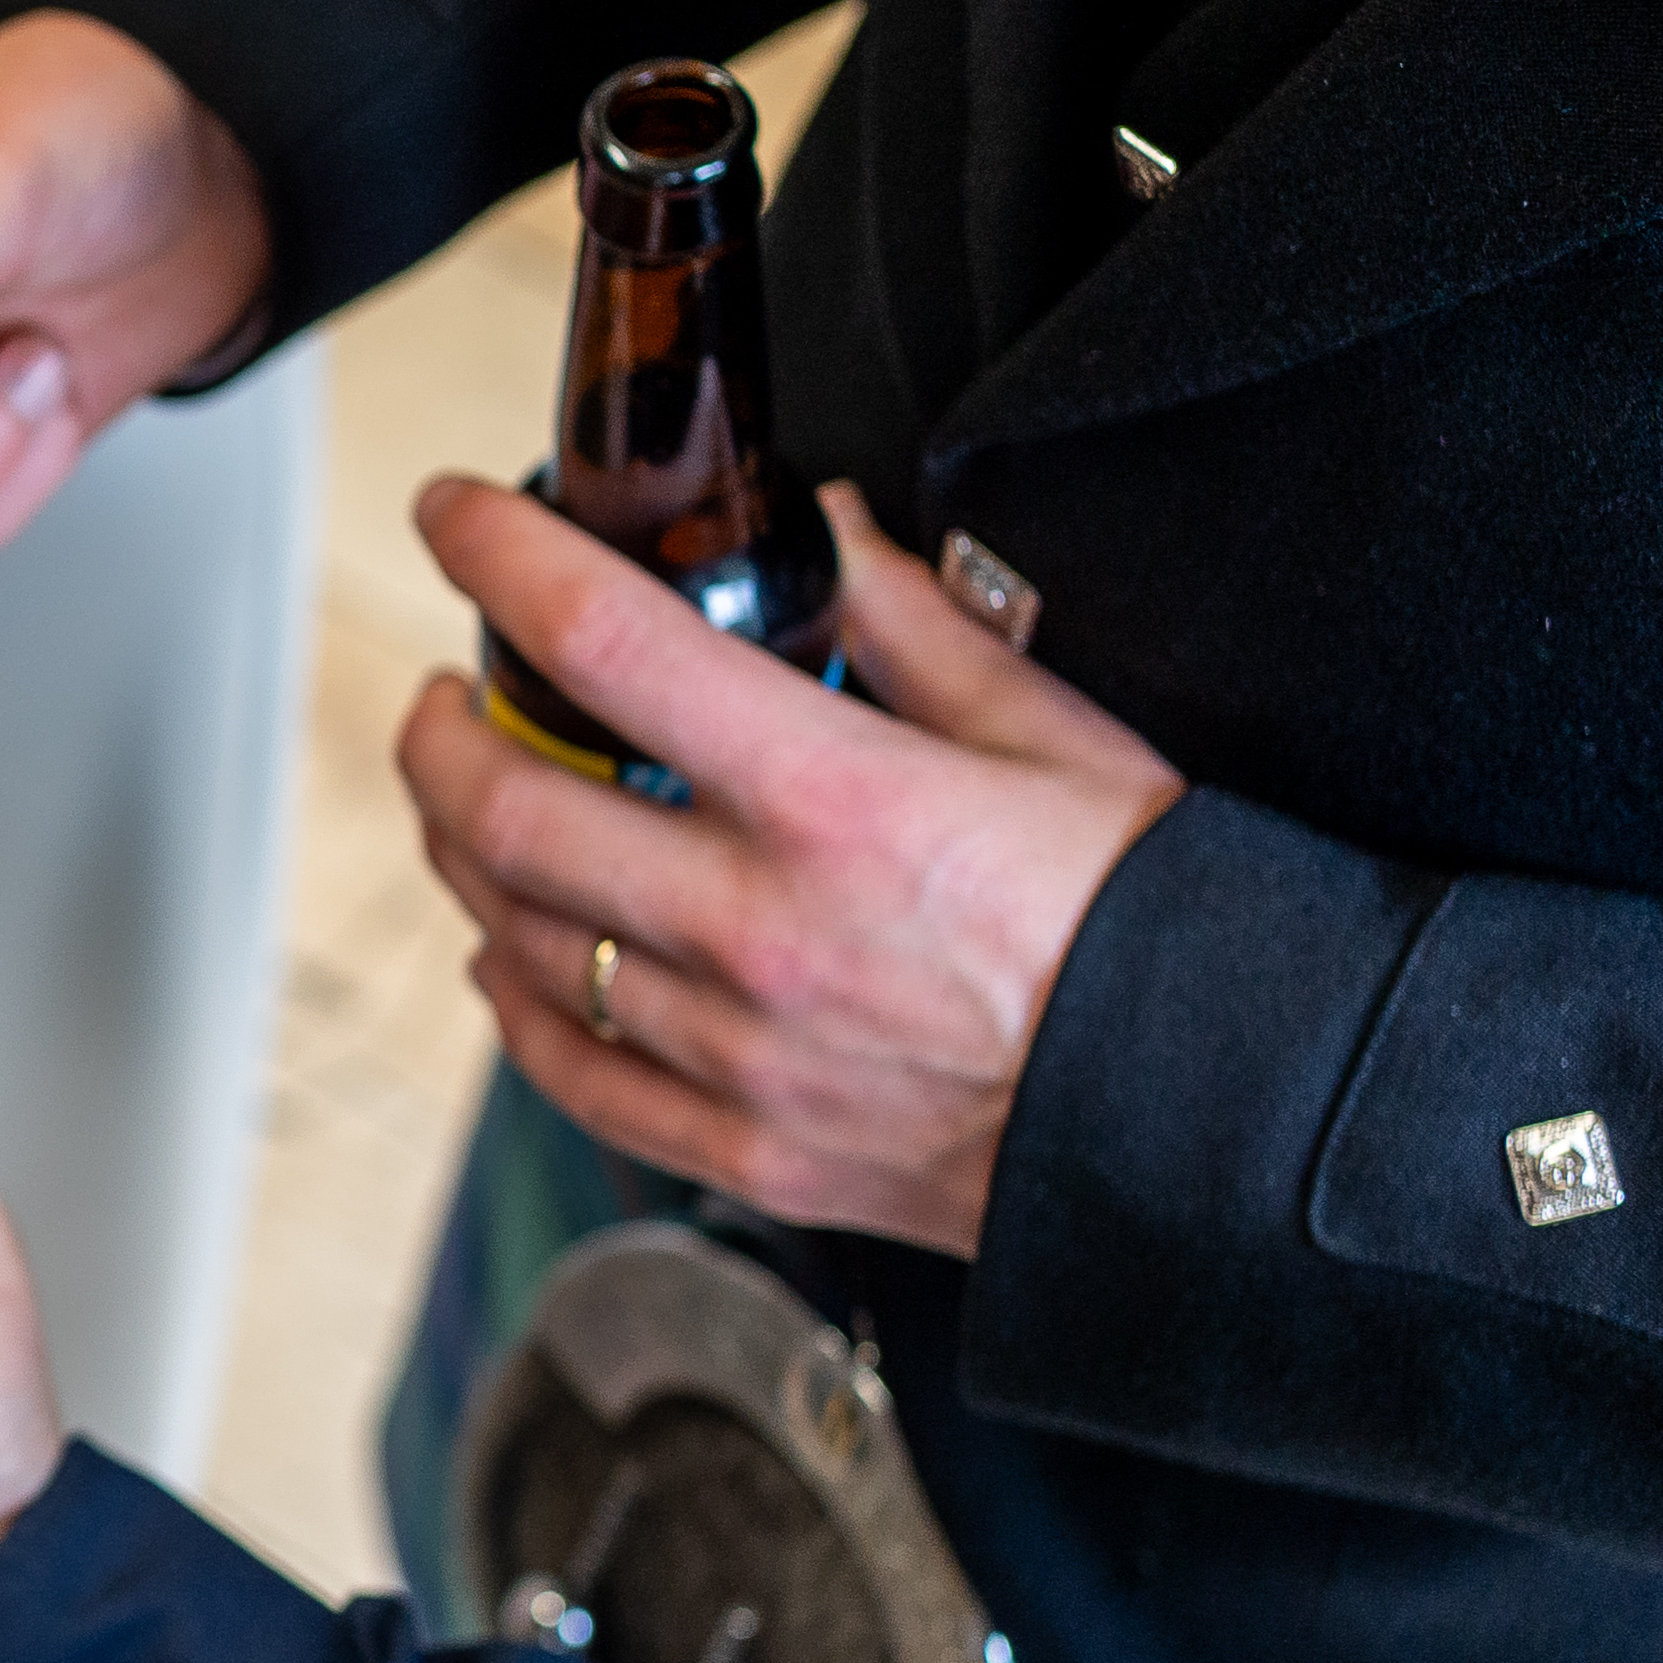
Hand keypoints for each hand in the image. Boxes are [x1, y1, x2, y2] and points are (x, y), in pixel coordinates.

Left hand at [399, 479, 1186, 1257]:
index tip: (454, 515)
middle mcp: (762, 930)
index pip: (604, 642)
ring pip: (519, 940)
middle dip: (440, 731)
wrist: (1221, 1118)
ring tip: (477, 803)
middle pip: (505, 809)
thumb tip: (828, 533)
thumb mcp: (1059, 736)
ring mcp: (741, 1052)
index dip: (498, 555)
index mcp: (839, 800)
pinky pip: (573, 1072)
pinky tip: (512, 956)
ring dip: (466, 856)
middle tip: (446, 690)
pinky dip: (517, 1000)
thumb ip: (916, 627)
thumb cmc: (1158, 923)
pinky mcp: (749, 1147)